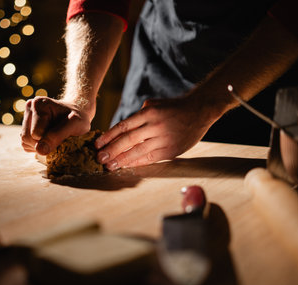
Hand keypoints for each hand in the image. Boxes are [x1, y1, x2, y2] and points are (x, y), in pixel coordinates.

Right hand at [21, 96, 91, 154]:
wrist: (76, 113)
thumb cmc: (77, 117)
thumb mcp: (75, 124)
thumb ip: (57, 135)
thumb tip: (40, 150)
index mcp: (39, 104)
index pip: (36, 133)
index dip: (49, 139)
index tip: (62, 134)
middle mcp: (30, 107)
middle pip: (27, 137)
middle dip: (42, 143)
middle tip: (58, 137)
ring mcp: (26, 116)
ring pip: (24, 141)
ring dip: (39, 146)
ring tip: (53, 138)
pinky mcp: (25, 126)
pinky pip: (25, 144)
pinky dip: (36, 146)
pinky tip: (47, 139)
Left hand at [95, 97, 218, 169]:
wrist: (200, 111)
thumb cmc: (173, 108)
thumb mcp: (154, 105)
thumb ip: (138, 117)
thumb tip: (120, 130)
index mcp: (149, 113)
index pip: (124, 126)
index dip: (108, 137)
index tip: (97, 144)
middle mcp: (155, 126)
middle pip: (128, 140)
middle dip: (112, 150)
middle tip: (99, 158)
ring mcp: (164, 139)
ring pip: (138, 152)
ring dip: (122, 160)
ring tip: (109, 165)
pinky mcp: (171, 151)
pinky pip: (151, 158)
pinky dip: (137, 162)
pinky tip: (126, 166)